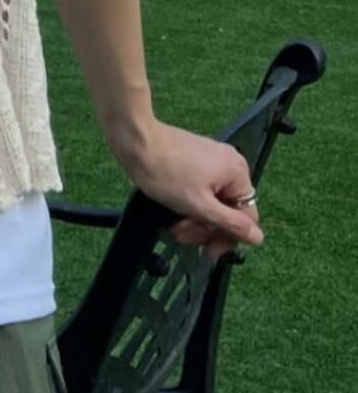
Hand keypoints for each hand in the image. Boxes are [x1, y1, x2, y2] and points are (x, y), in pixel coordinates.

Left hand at [113, 119, 262, 260]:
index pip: (247, 217)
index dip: (228, 238)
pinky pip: (199, 190)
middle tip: (183, 234)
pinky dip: (187, 204)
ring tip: (174, 223)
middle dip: (204, 227)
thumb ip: (231, 224)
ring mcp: (211, 160)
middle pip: (227, 210)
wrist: (135, 142)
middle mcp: (229, 164)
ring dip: (193, 218)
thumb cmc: (164, 171)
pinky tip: (171, 211)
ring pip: (210, 203)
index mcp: (238, 173)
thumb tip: (257, 237)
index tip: (209, 251)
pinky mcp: (194, 160)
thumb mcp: (200, 206)